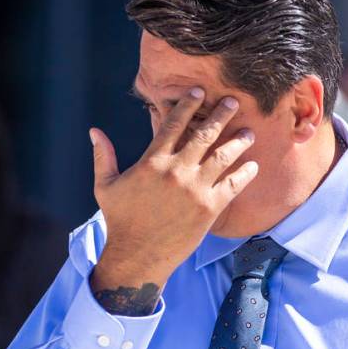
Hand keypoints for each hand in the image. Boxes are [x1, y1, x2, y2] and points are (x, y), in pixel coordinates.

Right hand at [88, 88, 257, 312]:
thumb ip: (103, 156)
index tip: (199, 92)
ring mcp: (195, 189)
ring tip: (249, 133)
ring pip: (223, 157)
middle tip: (233, 102)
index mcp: (152, 162)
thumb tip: (94, 131)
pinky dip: (245, 174)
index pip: (173, 124)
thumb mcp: (105, 187)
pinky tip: (253, 165)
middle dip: (221, 115)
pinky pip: (232, 185)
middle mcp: (176, 171)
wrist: (138, 256)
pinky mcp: (209, 208)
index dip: (188, 105)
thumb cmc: (120, 221)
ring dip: (238, 142)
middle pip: (204, 134)